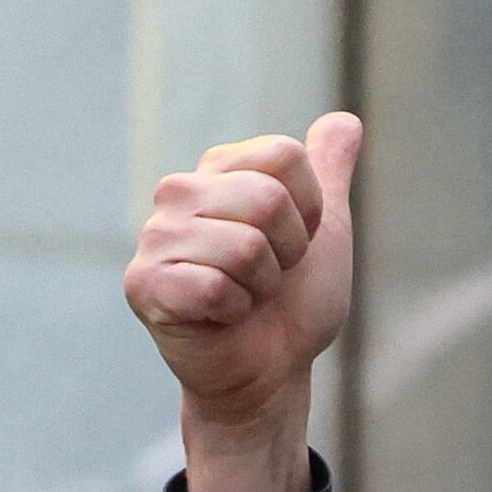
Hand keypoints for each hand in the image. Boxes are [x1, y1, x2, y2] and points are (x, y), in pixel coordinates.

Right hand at [124, 112, 361, 491]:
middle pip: (266, 199)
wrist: (272, 372)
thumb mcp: (325, 232)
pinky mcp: (144, 284)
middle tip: (268, 278)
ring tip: (244, 298)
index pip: (285, 156)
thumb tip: (346, 119)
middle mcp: (179, 192)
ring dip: (261, 287)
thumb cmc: (292, 304)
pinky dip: (234, 313)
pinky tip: (220, 319)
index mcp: (219, 169)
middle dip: (288, 253)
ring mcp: (155, 237)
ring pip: (245, 246)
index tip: (293, 244)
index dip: (309, 211)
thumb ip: (328, 174)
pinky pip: (214, 287)